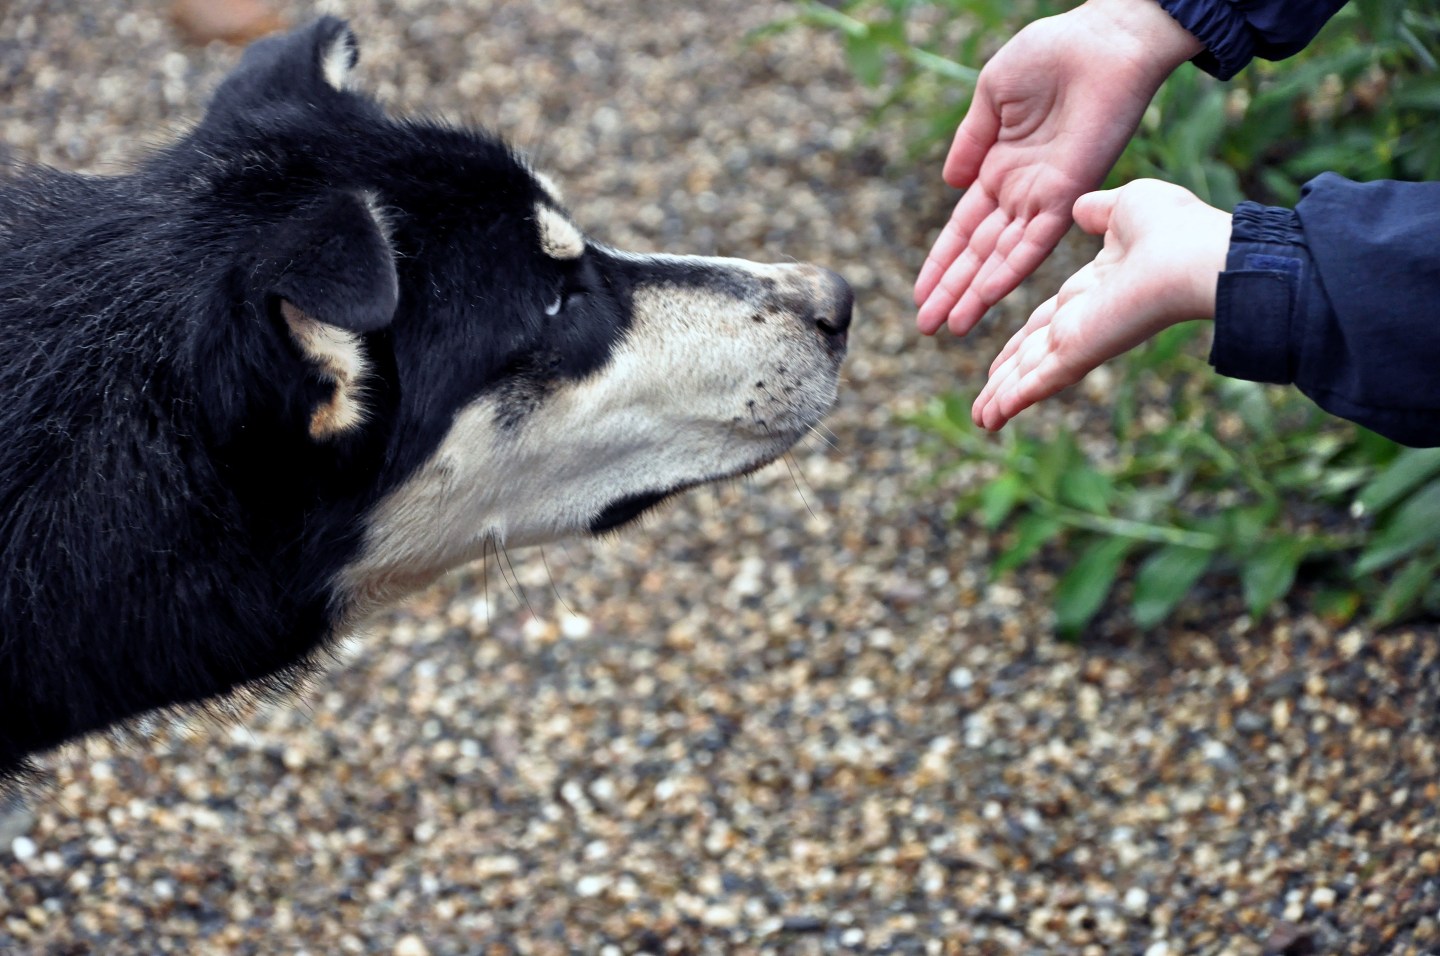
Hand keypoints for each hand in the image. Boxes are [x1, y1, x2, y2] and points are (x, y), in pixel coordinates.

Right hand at [914, 0, 1202, 335]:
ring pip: (1001, 258)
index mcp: (999, 168)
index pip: (963, 227)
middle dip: (950, 290)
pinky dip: (1010, 269)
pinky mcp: (1068, 194)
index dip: (940, 261)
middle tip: (926, 326)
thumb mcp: (992, 96)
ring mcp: (1043, 197)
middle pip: (977, 253)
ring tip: (950, 327)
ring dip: (974, 293)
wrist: (1104, 41)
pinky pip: (1035, 242)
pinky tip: (986, 294)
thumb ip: (970, 143)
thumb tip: (950, 184)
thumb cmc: (1051, 54)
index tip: (920, 293)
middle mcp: (1019, 192)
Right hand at [971, 180, 1230, 429]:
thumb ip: (1099, 211)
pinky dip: (1012, 401)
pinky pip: (1038, 382)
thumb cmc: (1174, 228)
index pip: (1048, 320)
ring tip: (983, 420)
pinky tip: (992, 418)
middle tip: (988, 399)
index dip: (1024, 338)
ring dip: (1002, 397)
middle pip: (1035, 354)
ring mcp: (1081, 339)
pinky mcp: (1079, 354)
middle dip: (1008, 376)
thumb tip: (1081, 208)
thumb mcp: (1126, 207)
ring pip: (1031, 374)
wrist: (1195, 256)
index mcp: (1095, 288)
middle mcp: (1085, 319)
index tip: (1005, 355)